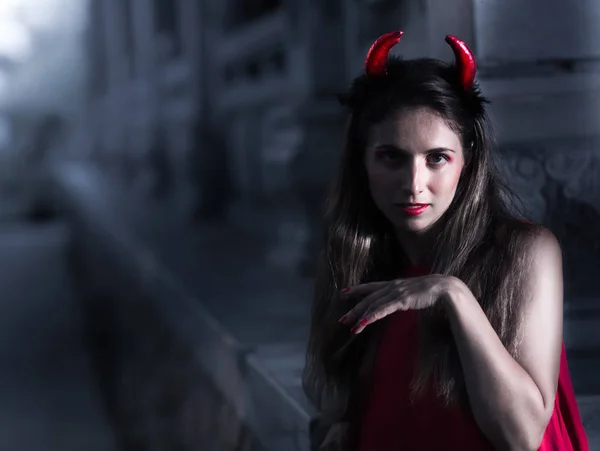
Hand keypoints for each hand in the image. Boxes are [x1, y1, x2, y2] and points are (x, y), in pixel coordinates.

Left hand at [338, 275, 452, 333]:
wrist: (445, 287)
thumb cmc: (433, 291)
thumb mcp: (414, 292)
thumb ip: (405, 295)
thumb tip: (401, 300)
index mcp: (394, 283)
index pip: (371, 286)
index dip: (357, 289)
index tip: (344, 292)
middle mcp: (392, 286)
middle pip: (368, 298)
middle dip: (354, 309)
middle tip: (342, 319)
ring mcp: (396, 292)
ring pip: (373, 305)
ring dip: (360, 317)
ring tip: (350, 326)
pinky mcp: (401, 300)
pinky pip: (382, 310)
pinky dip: (371, 317)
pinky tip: (363, 323)